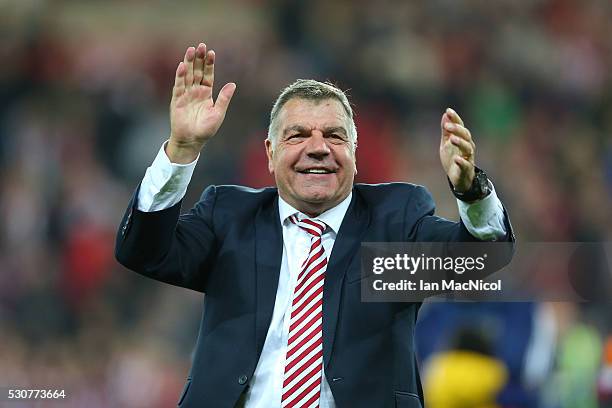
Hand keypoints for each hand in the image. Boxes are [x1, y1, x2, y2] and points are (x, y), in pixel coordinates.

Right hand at [168, 43, 235, 162]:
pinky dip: (180, 75)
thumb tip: (233, 84)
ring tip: (191, 50)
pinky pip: (179, 85)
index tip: (212, 52)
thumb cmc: (206, 130)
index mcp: (206, 93)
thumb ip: (224, 99)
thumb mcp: (218, 114)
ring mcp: (186, 94)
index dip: (209, 64)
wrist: (191, 141)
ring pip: (188, 75)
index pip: (208, 75)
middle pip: (197, 71)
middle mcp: (196, 91)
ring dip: (189, 63)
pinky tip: (182, 65)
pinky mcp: (177, 99)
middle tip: (201, 45)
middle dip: (199, 59)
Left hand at [439, 108, 475, 191]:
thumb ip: (446, 131)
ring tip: (452, 139)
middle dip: (457, 129)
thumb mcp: (446, 143)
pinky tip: (456, 159)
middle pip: (465, 135)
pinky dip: (461, 161)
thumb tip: (445, 115)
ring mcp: (468, 157)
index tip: (448, 110)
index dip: (455, 118)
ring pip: (468, 148)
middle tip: (447, 126)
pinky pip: (466, 165)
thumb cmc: (453, 158)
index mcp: (462, 139)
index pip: (460, 126)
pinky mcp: (466, 169)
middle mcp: (468, 146)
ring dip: (460, 142)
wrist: (458, 178)